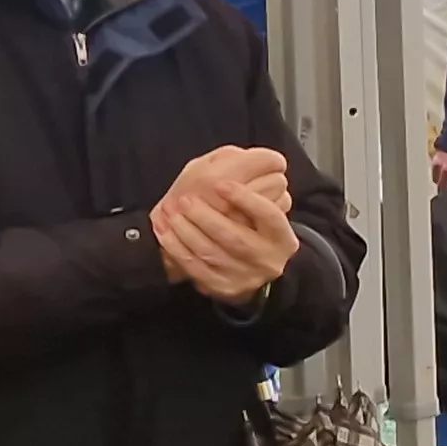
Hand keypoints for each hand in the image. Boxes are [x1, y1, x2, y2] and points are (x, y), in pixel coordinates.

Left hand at [151, 147, 297, 300]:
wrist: (249, 268)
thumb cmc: (251, 228)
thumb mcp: (260, 208)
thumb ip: (251, 184)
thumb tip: (241, 158)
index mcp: (281, 236)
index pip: (268, 215)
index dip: (246, 199)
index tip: (223, 184)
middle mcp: (268, 259)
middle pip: (235, 237)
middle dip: (206, 216)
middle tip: (185, 199)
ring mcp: (246, 276)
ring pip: (211, 253)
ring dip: (186, 230)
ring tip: (169, 212)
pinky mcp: (224, 288)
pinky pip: (196, 268)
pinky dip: (176, 248)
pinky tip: (165, 231)